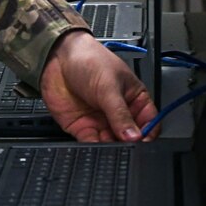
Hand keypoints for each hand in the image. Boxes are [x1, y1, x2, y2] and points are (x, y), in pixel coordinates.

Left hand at [40, 31, 156, 142]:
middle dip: (129, 144)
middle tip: (126, 146)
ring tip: (111, 146)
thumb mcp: (109, 86)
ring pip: (112, 143)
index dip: (148, 133)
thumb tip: (134, 136)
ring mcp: (101, 121)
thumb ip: (120, 114)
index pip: (149, 122)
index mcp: (133, 98)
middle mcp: (118, 112)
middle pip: (130, 137)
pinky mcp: (83, 127)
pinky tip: (96, 147)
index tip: (143, 140)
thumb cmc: (88, 59)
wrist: (57, 57)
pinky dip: (94, 149)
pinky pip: (92, 144)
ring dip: (112, 148)